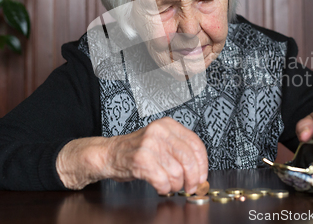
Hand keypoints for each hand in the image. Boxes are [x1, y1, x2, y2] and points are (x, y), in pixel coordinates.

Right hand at [56, 117, 207, 193]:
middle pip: (188, 159)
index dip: (202, 164)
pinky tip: (160, 186)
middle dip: (193, 178)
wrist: (109, 153)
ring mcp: (149, 145)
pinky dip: (164, 188)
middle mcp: (159, 132)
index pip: (195, 144)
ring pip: (176, 173)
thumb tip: (200, 169)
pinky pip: (162, 181)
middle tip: (191, 186)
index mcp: (167, 125)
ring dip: (175, 185)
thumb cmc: (136, 150)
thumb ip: (179, 149)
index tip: (202, 175)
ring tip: (169, 185)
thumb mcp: (160, 140)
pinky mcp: (141, 160)